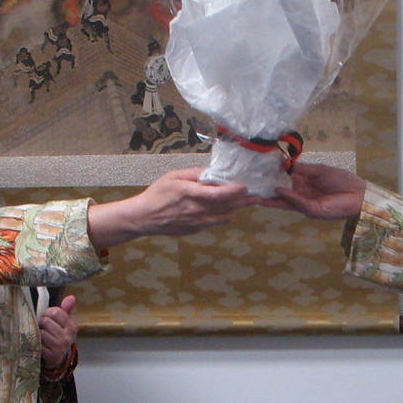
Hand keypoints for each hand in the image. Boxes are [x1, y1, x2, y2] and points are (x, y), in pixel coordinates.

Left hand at [39, 295, 77, 371]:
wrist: (58, 358)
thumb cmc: (59, 336)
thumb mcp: (64, 323)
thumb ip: (66, 310)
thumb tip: (71, 297)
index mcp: (72, 326)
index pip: (55, 312)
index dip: (48, 313)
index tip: (48, 317)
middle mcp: (68, 337)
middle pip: (46, 321)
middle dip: (42, 323)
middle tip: (43, 328)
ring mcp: (60, 347)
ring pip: (41, 332)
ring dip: (38, 333)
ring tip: (42, 336)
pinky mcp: (51, 356)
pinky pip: (38, 343)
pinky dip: (36, 343)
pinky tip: (40, 345)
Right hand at [89, 167, 256, 245]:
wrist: (145, 217)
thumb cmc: (157, 194)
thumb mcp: (173, 176)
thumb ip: (194, 174)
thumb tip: (212, 172)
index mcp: (190, 193)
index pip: (218, 194)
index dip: (235, 191)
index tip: (245, 186)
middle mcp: (196, 210)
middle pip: (227, 206)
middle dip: (244, 201)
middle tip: (257, 196)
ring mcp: (197, 222)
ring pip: (225, 216)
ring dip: (236, 209)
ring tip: (247, 202)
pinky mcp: (197, 230)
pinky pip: (216, 223)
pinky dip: (224, 215)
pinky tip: (228, 209)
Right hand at [265, 161, 367, 220]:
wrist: (359, 194)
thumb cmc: (342, 180)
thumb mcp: (319, 170)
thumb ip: (302, 168)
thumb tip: (284, 162)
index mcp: (304, 183)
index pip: (285, 180)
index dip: (273, 176)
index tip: (259, 171)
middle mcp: (302, 194)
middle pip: (281, 193)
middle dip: (268, 190)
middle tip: (250, 185)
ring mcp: (306, 204)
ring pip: (286, 201)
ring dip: (272, 197)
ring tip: (257, 192)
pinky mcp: (312, 210)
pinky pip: (298, 203)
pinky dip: (288, 197)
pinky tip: (278, 190)